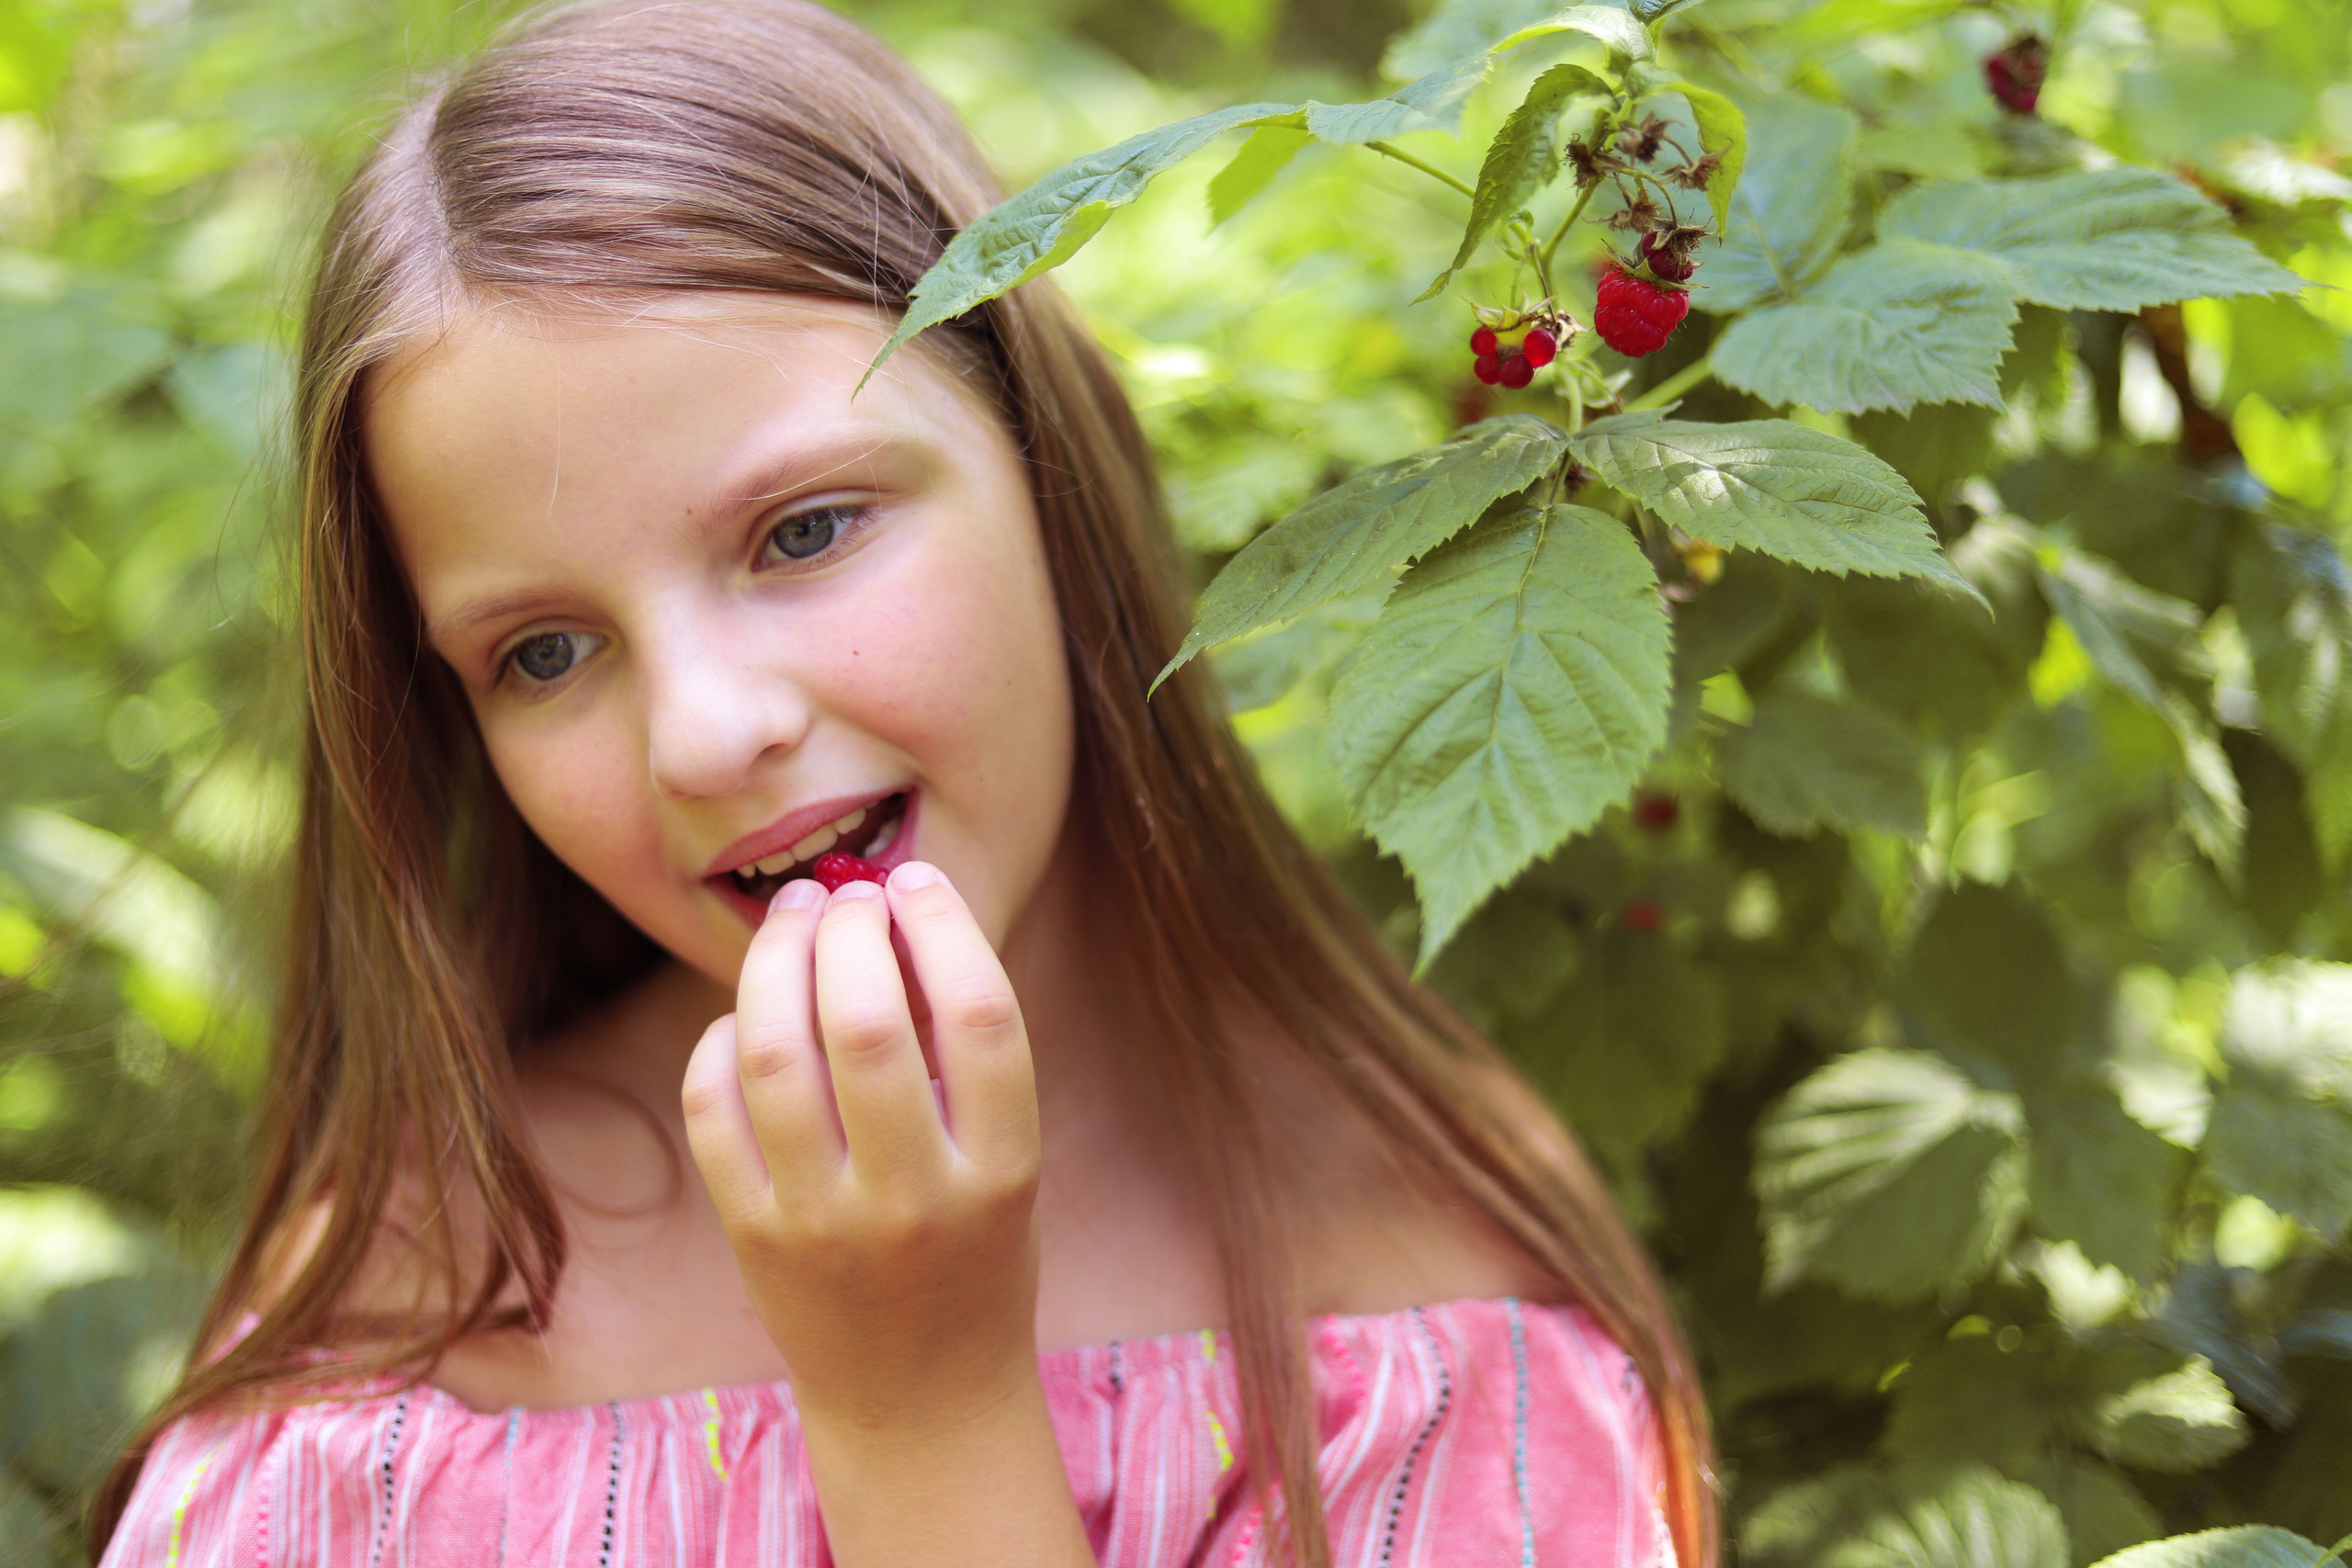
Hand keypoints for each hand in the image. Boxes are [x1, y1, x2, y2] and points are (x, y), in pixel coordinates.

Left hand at [682, 862, 1044, 1431]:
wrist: (919, 1402)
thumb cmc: (976, 1256)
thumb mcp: (1009, 1165)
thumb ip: (966, 1061)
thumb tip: (898, 914)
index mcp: (1002, 1173)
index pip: (980, 1017)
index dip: (945, 925)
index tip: (919, 880)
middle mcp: (913, 1200)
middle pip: (869, 1022)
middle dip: (850, 929)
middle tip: (848, 895)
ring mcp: (822, 1223)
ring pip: (776, 1055)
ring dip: (779, 962)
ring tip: (795, 920)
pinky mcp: (751, 1236)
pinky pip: (713, 1109)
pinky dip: (722, 1040)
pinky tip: (749, 1014)